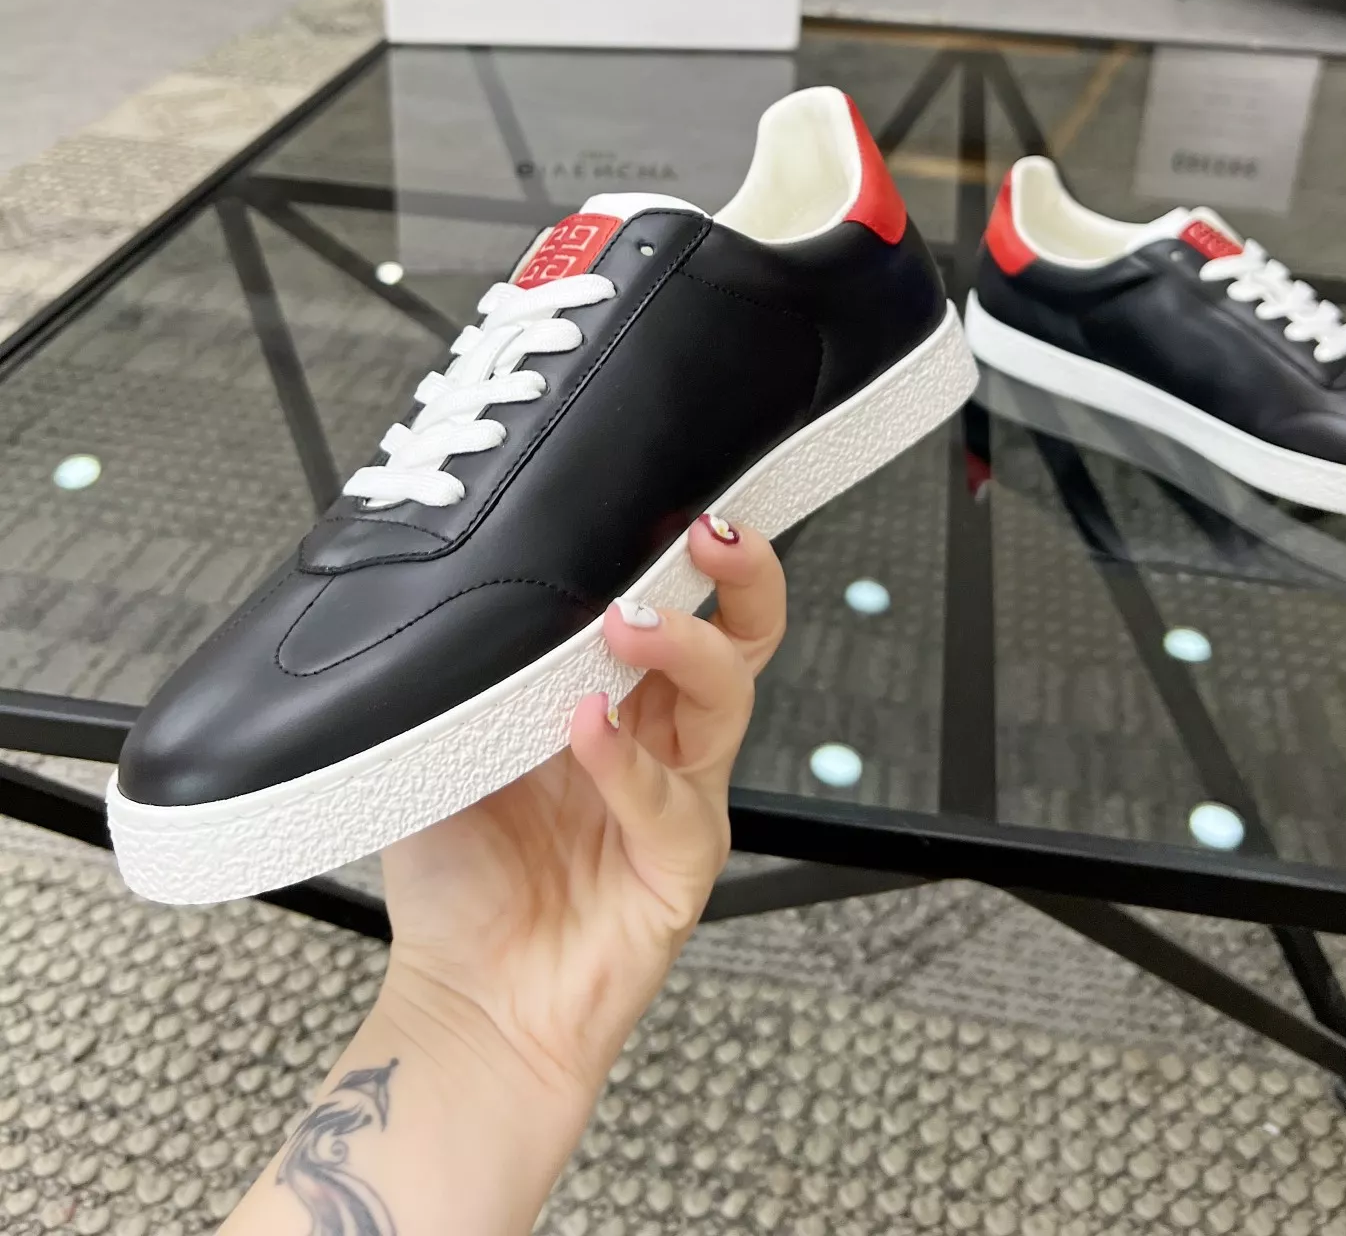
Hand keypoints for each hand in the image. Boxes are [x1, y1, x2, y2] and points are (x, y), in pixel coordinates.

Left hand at [375, 515, 785, 1101]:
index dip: (692, 555)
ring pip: (725, 698)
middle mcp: (661, 741)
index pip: (681, 606)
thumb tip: (463, 587)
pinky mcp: (680, 870)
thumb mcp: (443, 748)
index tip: (677, 500)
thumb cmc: (460, 880)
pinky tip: (586, 731)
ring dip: (682, 648)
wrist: (465, 1007)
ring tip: (625, 621)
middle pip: (741, 638)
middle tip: (709, 533)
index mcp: (616, 698)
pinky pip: (670, 801)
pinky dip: (627, 761)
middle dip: (741, 575)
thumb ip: (467, 674)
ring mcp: (679, 801)